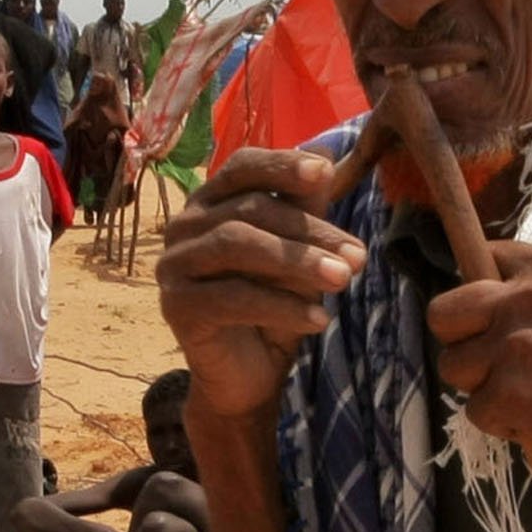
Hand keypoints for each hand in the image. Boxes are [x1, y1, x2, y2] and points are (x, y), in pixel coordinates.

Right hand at [155, 144, 362, 418]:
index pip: (243, 167)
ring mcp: (174, 265)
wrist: (248, 373)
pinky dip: (280, 306)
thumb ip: (306, 211)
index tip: (325, 172)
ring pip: (237, 246)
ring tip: (344, 280)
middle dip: (310, 231)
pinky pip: (232, 298)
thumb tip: (326, 159)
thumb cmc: (274, 304)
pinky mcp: (176, 306)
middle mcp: (185, 225)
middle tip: (357, 257)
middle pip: (250, 210)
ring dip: (297, 262)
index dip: (282, 165)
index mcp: (212, 201)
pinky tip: (318, 319)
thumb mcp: (299, 255)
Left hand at [428, 244, 531, 490]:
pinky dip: (502, 425)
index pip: (478, 257)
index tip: (495, 321)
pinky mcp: (507, 391)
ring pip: (453, 366)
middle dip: (462, 344)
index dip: (481, 299)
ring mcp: (514, 343)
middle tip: (497, 368)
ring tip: (531, 397)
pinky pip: (474, 411)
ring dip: (483, 389)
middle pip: (443, 313)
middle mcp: (527, 295)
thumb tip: (488, 299)